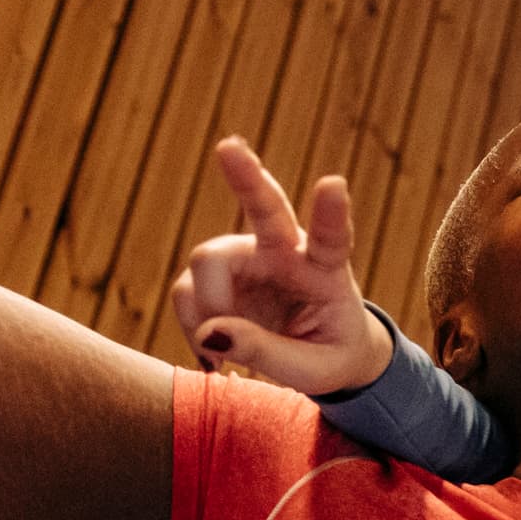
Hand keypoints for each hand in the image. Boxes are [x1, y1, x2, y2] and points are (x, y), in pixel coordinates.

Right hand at [167, 138, 396, 391]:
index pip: (331, 239)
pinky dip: (192, 324)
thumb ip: (266, 352)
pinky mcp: (218, 272)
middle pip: (265, 207)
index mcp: (327, 272)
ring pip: (206, 262)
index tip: (334, 183)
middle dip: (245, 176)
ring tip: (227, 357)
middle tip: (228, 148)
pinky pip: (187, 291)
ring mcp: (248, 257)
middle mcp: (285, 252)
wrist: (323, 353)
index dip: (331, 213)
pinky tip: (212, 350)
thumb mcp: (312, 371)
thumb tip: (209, 333)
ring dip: (206, 309)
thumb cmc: (330, 355)